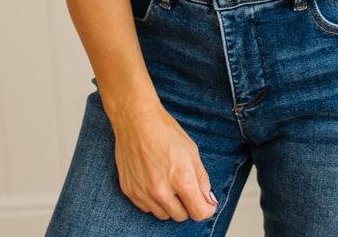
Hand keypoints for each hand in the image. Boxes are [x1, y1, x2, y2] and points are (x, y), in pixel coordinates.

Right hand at [111, 100, 219, 221]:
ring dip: (170, 205)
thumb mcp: (192, 151)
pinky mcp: (130, 191)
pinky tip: (154, 181)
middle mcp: (161, 191)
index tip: (207, 204)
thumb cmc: (165, 131)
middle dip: (188, 205)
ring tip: (168, 182)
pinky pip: (147, 208)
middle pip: (181, 217)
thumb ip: (202, 178)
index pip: (199, 212)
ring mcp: (143, 193)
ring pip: (164, 215)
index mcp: (181, 179)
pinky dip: (154, 200)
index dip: (207, 209)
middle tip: (186, 188)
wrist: (136, 120)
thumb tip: (208, 199)